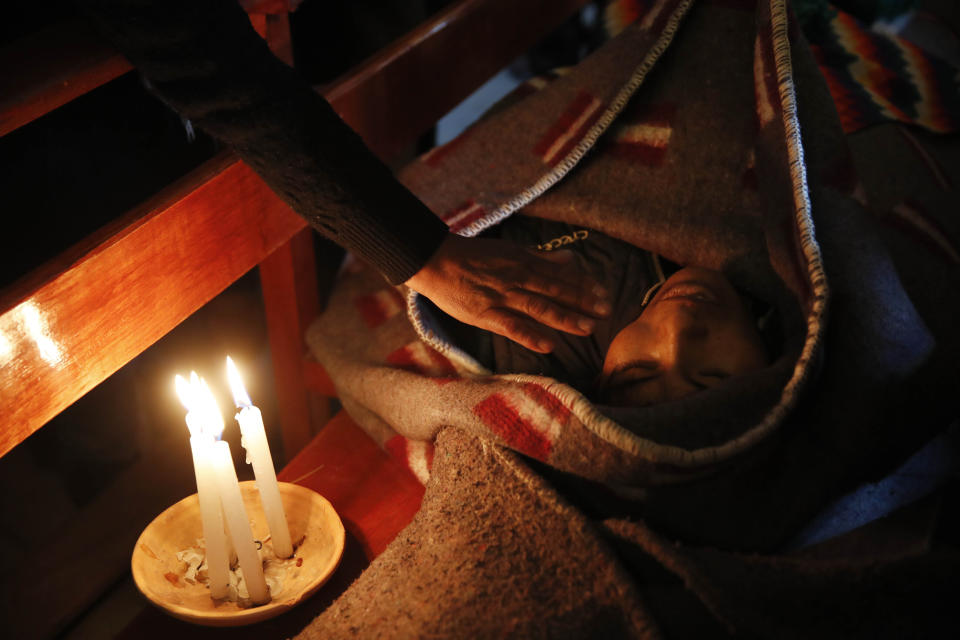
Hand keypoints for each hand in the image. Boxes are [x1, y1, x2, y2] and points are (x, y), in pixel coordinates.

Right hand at [405, 234, 611, 352]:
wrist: (435, 260)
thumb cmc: (472, 255)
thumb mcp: (510, 250)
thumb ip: (542, 257)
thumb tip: (570, 259)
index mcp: (524, 262)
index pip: (560, 275)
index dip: (583, 284)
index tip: (604, 293)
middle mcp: (517, 279)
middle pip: (555, 291)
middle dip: (582, 301)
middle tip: (606, 311)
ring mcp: (502, 297)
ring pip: (539, 308)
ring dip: (565, 318)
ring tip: (587, 329)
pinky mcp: (485, 314)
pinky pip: (512, 326)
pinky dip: (530, 335)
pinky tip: (549, 345)